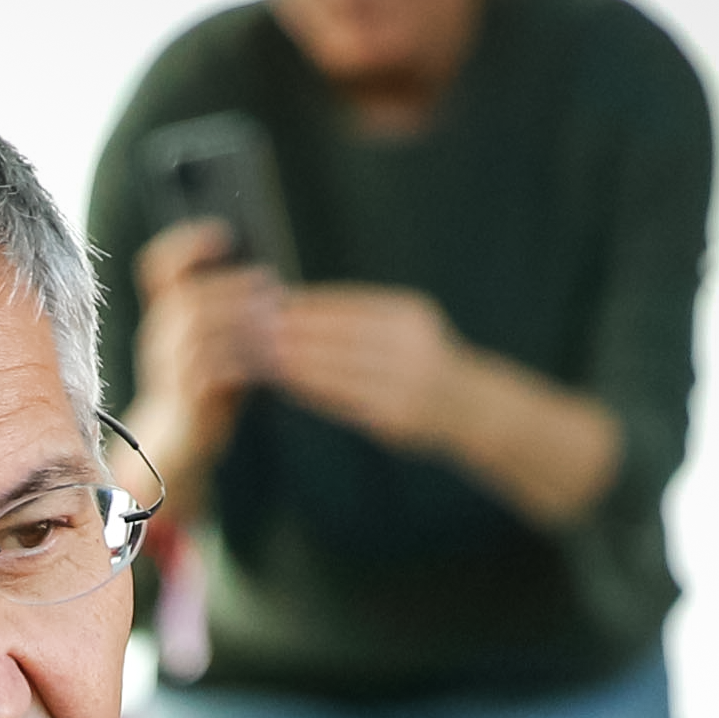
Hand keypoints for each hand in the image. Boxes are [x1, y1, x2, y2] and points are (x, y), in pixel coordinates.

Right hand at [130, 220, 275, 465]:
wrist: (179, 443)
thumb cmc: (203, 389)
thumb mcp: (212, 342)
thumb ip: (229, 313)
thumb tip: (267, 283)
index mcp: (165, 316)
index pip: (158, 266)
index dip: (186, 244)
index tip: (224, 237)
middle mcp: (159, 334)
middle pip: (190, 294)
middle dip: (234, 285)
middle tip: (272, 289)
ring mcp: (168, 363)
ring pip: (199, 324)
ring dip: (241, 316)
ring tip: (275, 316)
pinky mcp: (186, 391)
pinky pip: (211, 364)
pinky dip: (242, 355)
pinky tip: (269, 355)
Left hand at [263, 283, 472, 448]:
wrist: (468, 408)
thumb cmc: (422, 362)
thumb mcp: (402, 327)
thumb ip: (360, 318)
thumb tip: (296, 306)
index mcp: (408, 315)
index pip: (349, 304)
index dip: (307, 304)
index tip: (269, 301)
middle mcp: (409, 346)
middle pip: (338, 335)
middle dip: (291, 329)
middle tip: (250, 326)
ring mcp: (403, 383)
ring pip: (335, 368)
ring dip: (293, 361)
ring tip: (258, 354)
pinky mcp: (393, 416)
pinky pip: (340, 399)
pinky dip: (309, 389)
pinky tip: (285, 382)